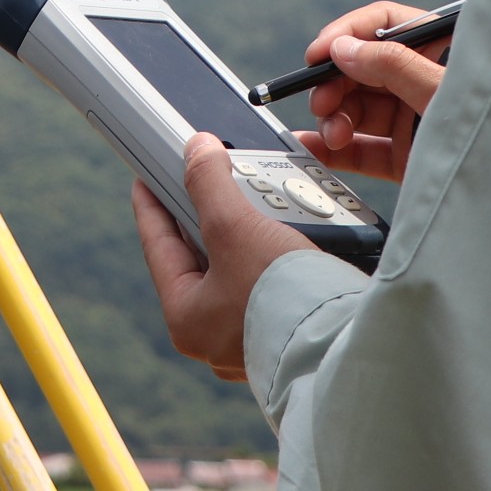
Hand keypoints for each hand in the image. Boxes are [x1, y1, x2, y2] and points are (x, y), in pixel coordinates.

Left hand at [132, 133, 314, 380]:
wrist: (344, 341)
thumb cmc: (280, 296)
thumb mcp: (234, 228)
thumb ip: (209, 184)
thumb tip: (196, 149)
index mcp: (186, 318)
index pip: (158, 246)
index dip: (152, 205)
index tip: (147, 179)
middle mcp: (213, 334)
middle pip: (201, 257)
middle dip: (210, 216)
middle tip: (211, 182)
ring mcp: (250, 337)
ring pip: (238, 268)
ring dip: (247, 232)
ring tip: (255, 201)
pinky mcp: (285, 331)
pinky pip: (269, 282)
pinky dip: (274, 253)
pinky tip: (289, 232)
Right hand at [297, 2, 449, 181]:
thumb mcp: (445, 93)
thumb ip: (394, 66)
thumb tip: (344, 50)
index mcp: (442, 50)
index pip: (385, 24)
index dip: (348, 34)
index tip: (318, 54)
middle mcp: (424, 80)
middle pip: (363, 68)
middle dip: (336, 83)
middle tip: (323, 102)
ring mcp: (414, 119)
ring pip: (359, 108)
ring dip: (334, 117)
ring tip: (332, 134)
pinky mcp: (406, 156)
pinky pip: (362, 147)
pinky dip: (334, 148)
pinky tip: (313, 148)